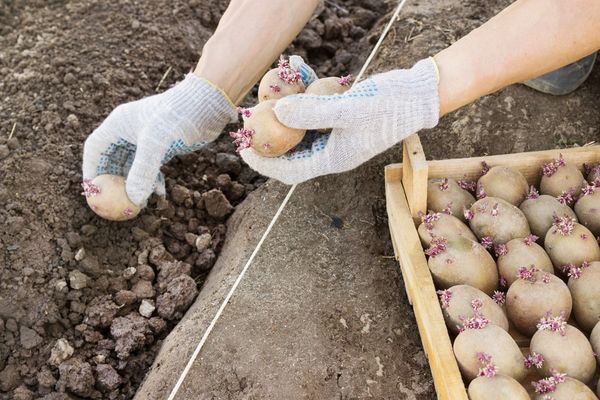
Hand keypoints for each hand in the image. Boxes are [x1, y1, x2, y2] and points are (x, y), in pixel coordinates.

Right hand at [82, 74, 236, 205]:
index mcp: (118, 123)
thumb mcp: (156, 144)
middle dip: (114, 182)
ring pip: (132, 166)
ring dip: (135, 184)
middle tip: (116, 203)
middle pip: (112, 160)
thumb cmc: (177, 116)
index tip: (92, 191)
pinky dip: (152, 180)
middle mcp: (129, 130)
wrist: (208, 104)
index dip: (91, 170)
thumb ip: (142, 172)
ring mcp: (146, 138)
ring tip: (141, 202)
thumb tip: (134, 199)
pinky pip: (150, 167)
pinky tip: (159, 192)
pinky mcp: (162, 146)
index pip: (95, 149)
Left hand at [240, 58, 439, 184]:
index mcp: (333, 159)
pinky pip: (315, 109)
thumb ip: (313, 111)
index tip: (243, 150)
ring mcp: (336, 134)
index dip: (264, 163)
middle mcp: (332, 150)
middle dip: (269, 135)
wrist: (418, 94)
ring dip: (285, 110)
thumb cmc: (389, 105)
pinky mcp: (340, 117)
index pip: (290, 171)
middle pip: (291, 150)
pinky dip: (305, 93)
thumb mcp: (349, 109)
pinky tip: (299, 68)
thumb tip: (277, 112)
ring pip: (301, 127)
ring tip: (270, 90)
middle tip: (249, 118)